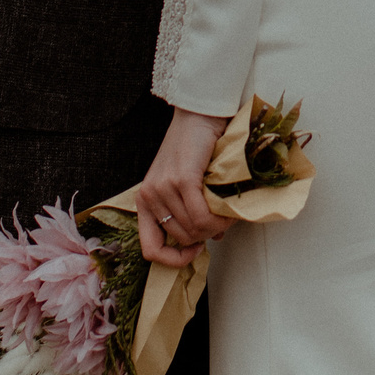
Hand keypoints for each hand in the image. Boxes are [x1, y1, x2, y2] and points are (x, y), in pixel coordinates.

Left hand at [135, 107, 231, 267]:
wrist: (198, 115)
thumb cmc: (194, 148)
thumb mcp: (185, 184)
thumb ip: (192, 211)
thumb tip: (214, 238)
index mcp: (144, 201)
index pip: (150, 249)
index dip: (174, 259)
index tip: (196, 251)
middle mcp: (149, 196)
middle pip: (182, 239)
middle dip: (207, 236)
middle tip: (223, 223)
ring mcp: (164, 188)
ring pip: (194, 229)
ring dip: (217, 226)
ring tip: (229, 213)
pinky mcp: (181, 179)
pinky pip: (201, 216)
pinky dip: (220, 219)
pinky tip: (229, 211)